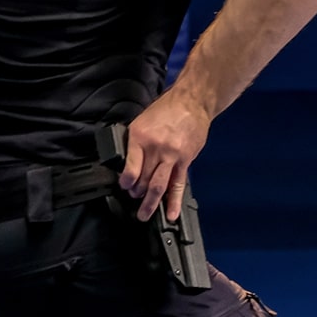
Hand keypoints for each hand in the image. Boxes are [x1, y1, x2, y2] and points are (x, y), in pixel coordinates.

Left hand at [118, 89, 211, 221]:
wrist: (192, 101)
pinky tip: (171, 213)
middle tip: (135, 198)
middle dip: (137, 193)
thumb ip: (135, 144)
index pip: (130, 168)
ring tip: (144, 215)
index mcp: (140, 137)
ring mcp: (172, 156)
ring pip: (158, 186)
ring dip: (150, 203)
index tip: (124, 186)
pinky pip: (178, 185)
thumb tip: (129, 166)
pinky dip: (174, 201)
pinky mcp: (185, 160)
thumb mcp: (142, 122)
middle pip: (143, 179)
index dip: (126, 182)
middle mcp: (155, 148)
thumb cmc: (167, 109)